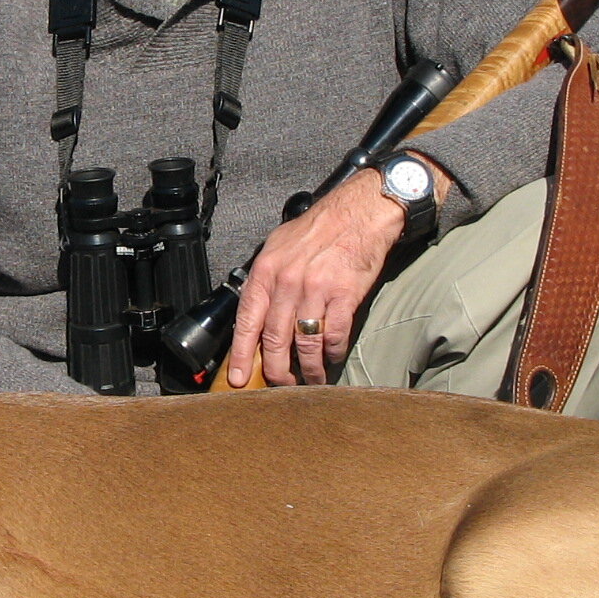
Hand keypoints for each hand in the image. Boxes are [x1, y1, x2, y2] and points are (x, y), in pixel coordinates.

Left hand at [224, 164, 438, 386]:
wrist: (359, 212)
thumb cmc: (319, 229)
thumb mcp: (278, 246)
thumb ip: (265, 278)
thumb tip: (254, 312)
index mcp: (266, 271)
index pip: (247, 321)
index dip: (240, 354)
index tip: (239, 378)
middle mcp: (287, 282)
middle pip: (274, 339)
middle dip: (275, 370)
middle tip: (280, 384)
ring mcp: (316, 289)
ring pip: (304, 343)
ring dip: (307, 369)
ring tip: (310, 380)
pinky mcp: (345, 295)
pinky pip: (334, 335)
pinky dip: (332, 352)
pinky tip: (331, 357)